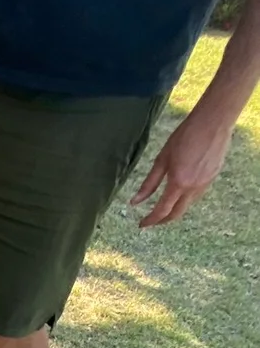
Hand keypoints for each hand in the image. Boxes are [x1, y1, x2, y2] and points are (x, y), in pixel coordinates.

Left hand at [130, 108, 233, 227]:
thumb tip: (134, 202)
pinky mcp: (212, 178)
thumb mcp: (162, 159)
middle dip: (162, 220)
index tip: (141, 224)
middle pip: (176, 213)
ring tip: (162, 208)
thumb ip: (149, 183)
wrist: (213, 123)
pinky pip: (196, 196)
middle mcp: (194, 188)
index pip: (162, 210)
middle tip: (151, 221)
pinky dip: (184, 200)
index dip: (150, 220)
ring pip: (187, 205)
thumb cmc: (184, 137)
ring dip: (174, 210)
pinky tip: (178, 194)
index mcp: (179, 183)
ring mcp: (206, 184)